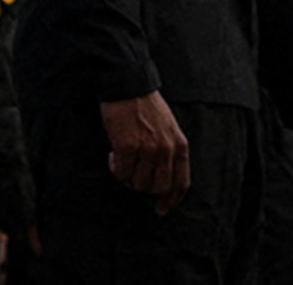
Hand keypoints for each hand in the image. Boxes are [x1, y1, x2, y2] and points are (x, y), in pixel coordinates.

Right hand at [101, 91, 190, 213]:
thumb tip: (160, 175)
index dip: (171, 200)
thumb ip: (169, 149)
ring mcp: (147, 149)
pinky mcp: (126, 146)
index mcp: (180, 145)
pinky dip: (115, 169)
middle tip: (132, 176)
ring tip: (121, 162)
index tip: (161, 209)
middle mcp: (166, 150)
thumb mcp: (168, 127)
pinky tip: (112, 156)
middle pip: (158, 187)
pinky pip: (121, 172)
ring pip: (138, 182)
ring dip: (127, 177)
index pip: (180, 183)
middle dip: (143, 187)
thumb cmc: (144, 104)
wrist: (127, 83)